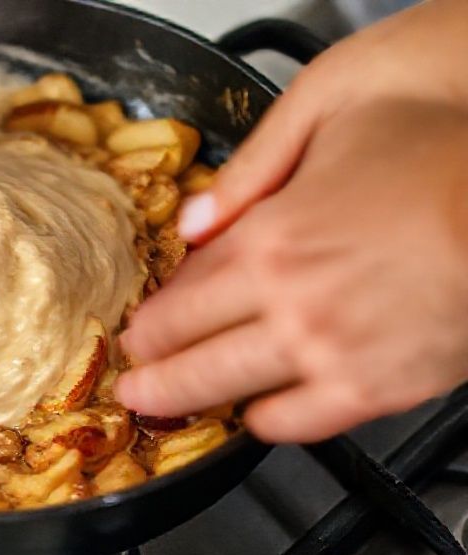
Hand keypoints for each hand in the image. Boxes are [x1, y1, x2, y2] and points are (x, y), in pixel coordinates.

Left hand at [114, 0, 467, 442]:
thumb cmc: (433, 149)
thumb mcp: (325, 120)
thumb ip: (248, 175)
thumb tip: (192, 220)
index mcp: (268, 240)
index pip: (181, 296)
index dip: (150, 316)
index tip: (136, 327)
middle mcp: (289, 304)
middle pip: (187, 354)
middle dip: (148, 373)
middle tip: (132, 382)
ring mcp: (329, 353)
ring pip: (229, 393)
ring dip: (187, 400)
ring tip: (166, 401)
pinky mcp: (375, 389)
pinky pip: (297, 424)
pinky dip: (265, 422)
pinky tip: (252, 411)